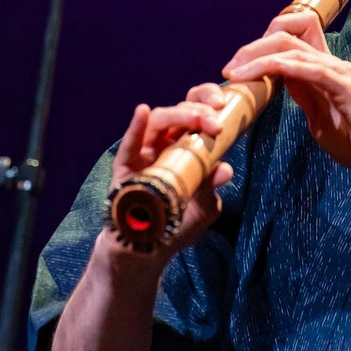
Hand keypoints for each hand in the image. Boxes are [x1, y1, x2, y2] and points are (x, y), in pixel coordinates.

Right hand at [109, 86, 233, 253]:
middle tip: (216, 121)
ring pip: (159, 121)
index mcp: (187, 145)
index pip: (196, 112)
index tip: (224, 105)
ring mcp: (144, 152)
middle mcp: (166, 143)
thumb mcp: (204, 208)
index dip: (208, 101)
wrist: (150, 249)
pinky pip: (130, 144)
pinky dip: (136, 127)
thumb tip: (225, 169)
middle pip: (180, 111)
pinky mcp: (125, 166)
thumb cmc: (178, 224)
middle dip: (200, 109)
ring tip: (197, 118)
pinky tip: (142, 112)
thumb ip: (212, 188)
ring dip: (179, 114)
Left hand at [222, 10, 350, 179]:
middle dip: (251, 48)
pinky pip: (310, 68)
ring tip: (236, 72)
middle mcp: (331, 62)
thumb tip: (280, 81)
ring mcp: (339, 71)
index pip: (292, 38)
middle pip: (285, 36)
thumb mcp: (317, 117)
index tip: (238, 67)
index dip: (262, 44)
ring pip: (292, 48)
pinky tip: (262, 73)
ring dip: (258, 57)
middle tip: (229, 69)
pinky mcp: (345, 86)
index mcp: (323, 69)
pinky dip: (282, 67)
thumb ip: (302, 96)